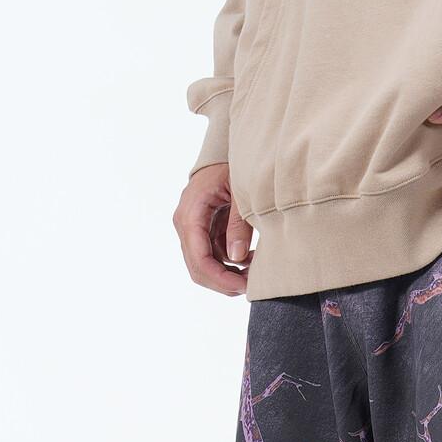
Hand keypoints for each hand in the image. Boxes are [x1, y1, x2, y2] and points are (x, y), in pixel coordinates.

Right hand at [173, 163, 252, 295]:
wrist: (224, 155)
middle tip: (252, 286)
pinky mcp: (202, 233)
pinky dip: (231, 265)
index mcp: (190, 214)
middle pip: (198, 270)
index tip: (244, 287)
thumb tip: (237, 258)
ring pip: (205, 268)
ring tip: (255, 270)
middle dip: (224, 282)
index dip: (221, 279)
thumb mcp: (241, 193)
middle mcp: (185, 225)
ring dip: (229, 275)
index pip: (199, 259)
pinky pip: (213, 258)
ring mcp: (192, 230)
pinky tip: (251, 259)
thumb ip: (239, 224)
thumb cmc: (231, 167)